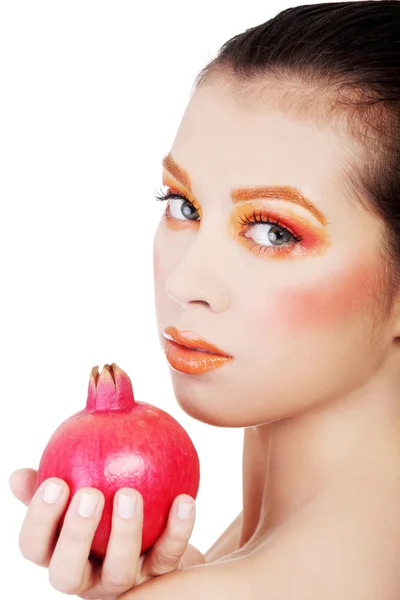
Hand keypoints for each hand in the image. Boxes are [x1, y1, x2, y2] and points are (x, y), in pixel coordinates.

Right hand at [9, 468, 204, 599]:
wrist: (155, 530)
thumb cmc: (106, 501)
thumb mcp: (79, 489)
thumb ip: (56, 476)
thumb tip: (20, 474)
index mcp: (59, 552)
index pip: (34, 546)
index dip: (39, 519)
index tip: (54, 481)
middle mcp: (86, 575)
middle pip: (67, 573)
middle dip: (76, 536)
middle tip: (89, 495)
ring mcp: (122, 581)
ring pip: (118, 572)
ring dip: (124, 533)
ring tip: (129, 494)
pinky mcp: (159, 579)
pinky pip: (168, 556)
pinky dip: (177, 529)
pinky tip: (184, 499)